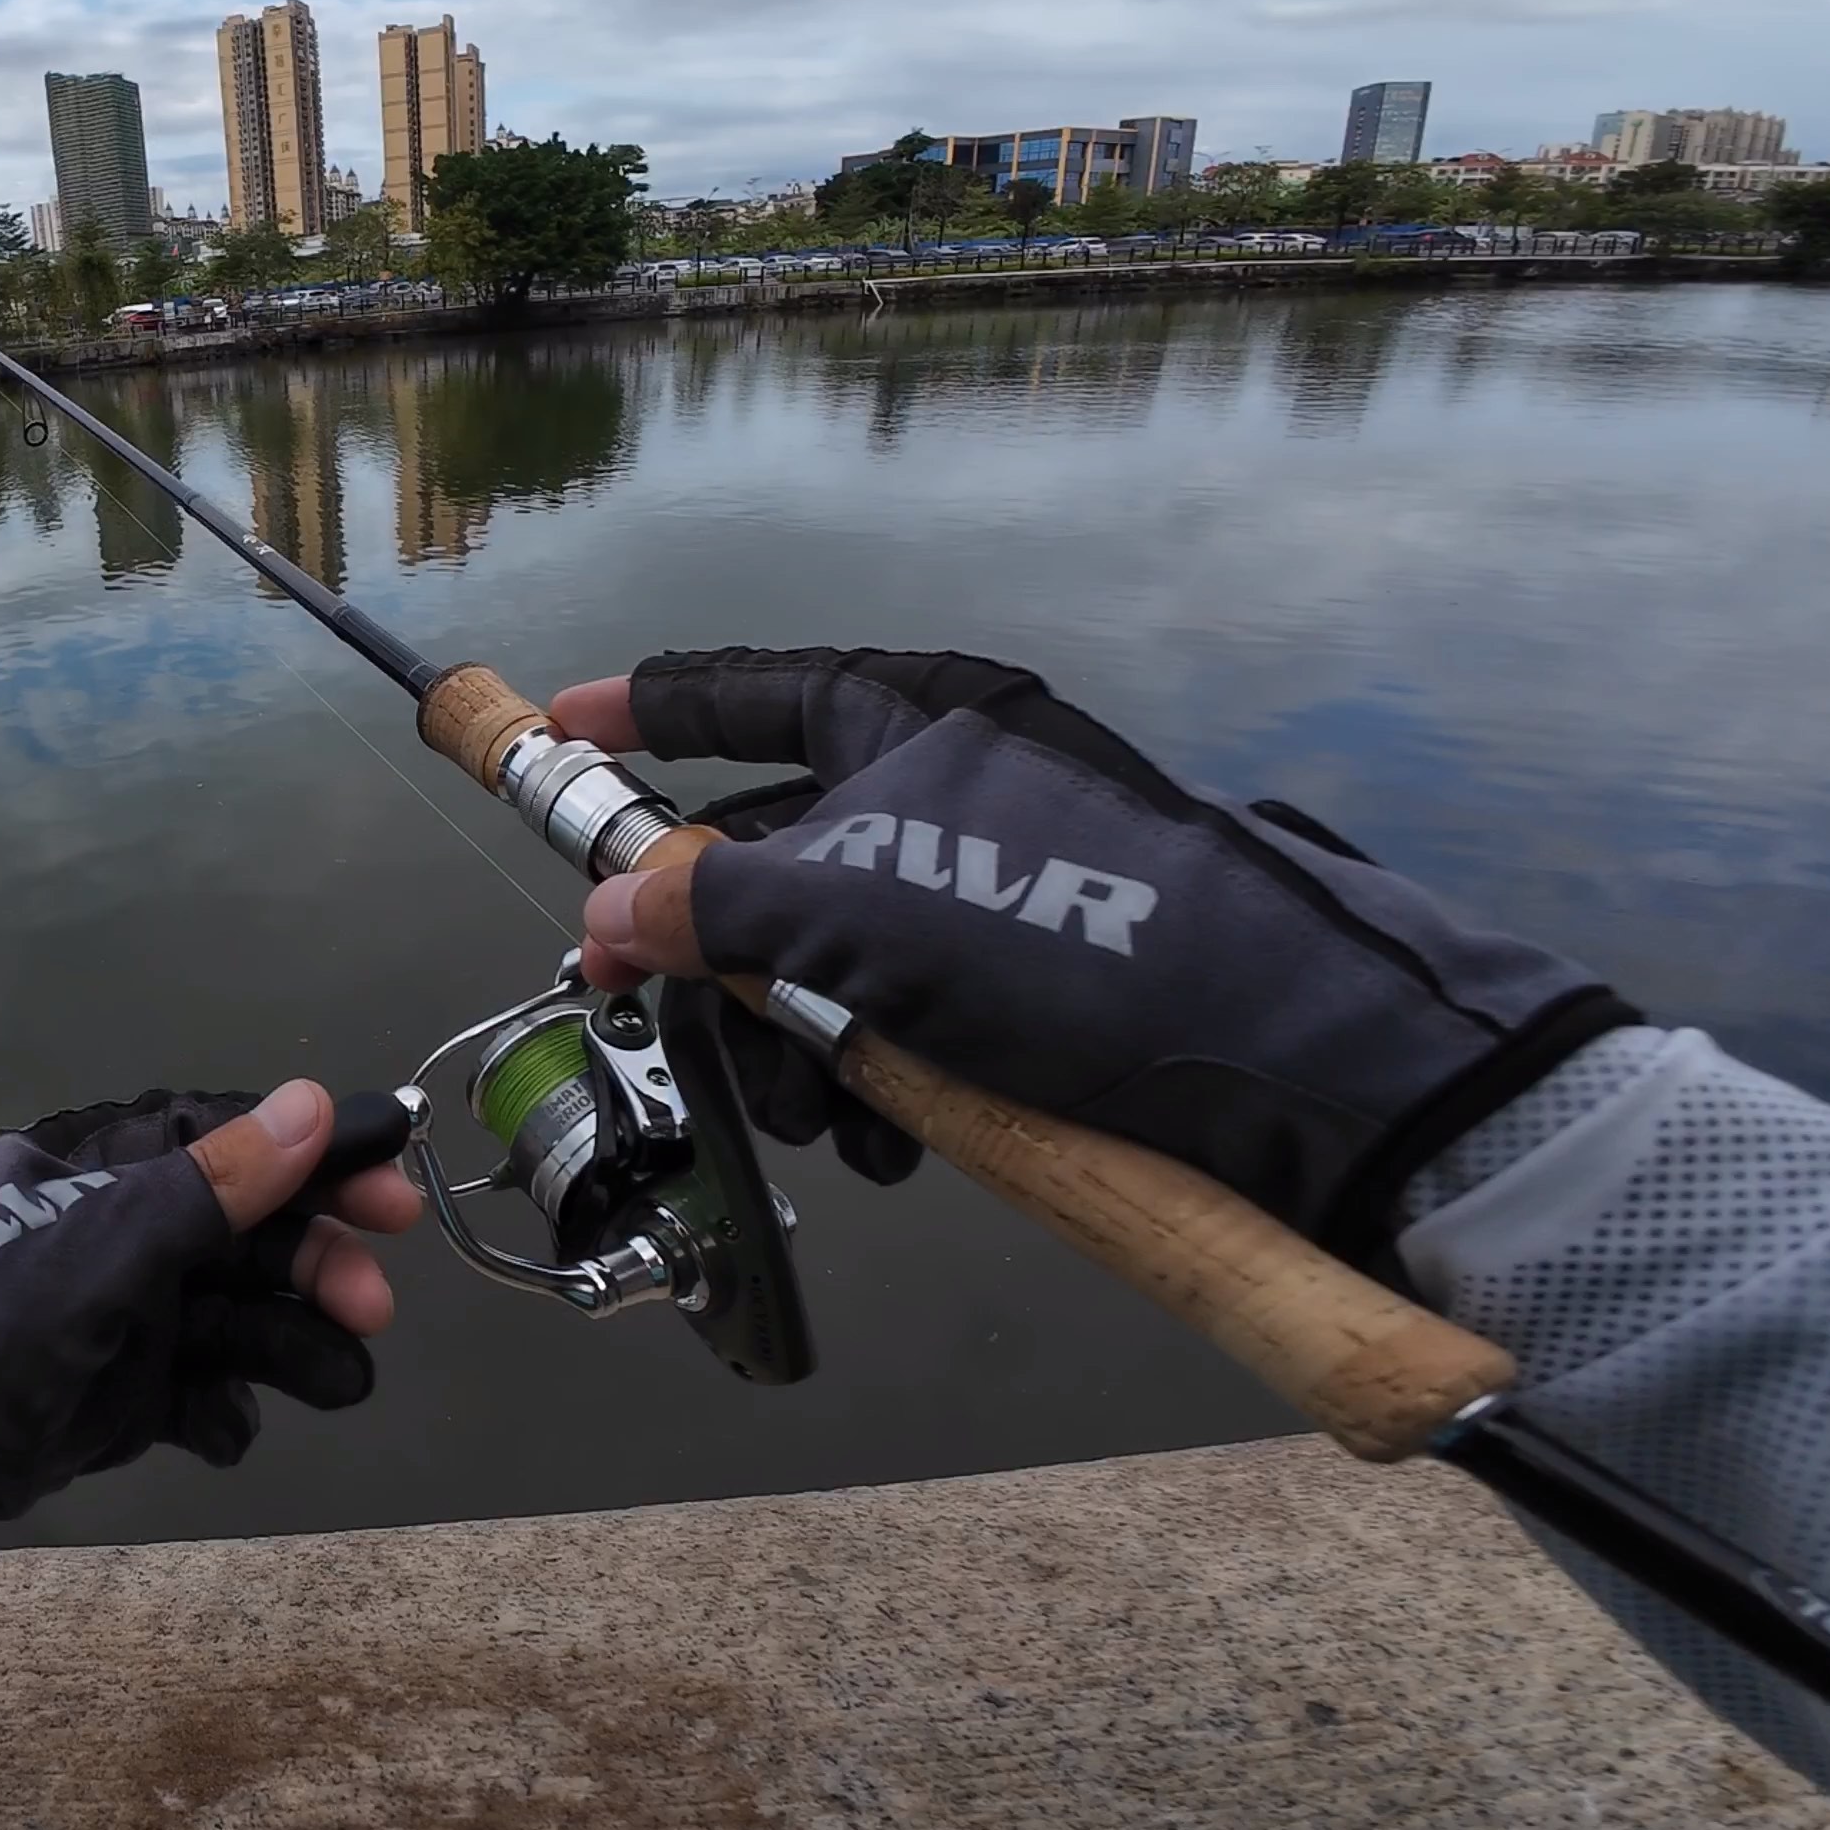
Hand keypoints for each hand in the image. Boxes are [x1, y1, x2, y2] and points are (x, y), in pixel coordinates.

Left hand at [0, 1080, 418, 1563]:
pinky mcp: (87, 1402)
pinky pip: (177, 1392)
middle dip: (312, 1263)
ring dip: (287, 1346)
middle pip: (236, 1231)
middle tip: (372, 1310)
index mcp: (89, 1170)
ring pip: (219, 1317)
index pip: (224, 1140)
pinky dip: (216, 1410)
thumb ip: (202, 1190)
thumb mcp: (88, 1261)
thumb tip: (307, 1103)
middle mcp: (101, 1234)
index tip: (399, 1185)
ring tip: (341, 1388)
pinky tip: (230, 1435)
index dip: (315, 1158)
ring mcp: (96, 1321)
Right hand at [551, 650, 1633, 1267]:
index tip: (556, 738)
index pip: (741, 693)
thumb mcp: (858, 910)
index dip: (641, 715)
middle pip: (769, 856)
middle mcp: (945, 784)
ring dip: (796, 1048)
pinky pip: (900, 1026)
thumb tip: (602, 920)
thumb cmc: (1066, 933)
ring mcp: (986, 890)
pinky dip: (875, 1083)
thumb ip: (709, 906)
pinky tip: (893, 1136)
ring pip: (826, 962)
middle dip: (718, 958)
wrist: (1273, 1055)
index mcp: (911, 713)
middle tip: (668, 1019)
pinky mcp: (1025, 985)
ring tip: (825, 1111)